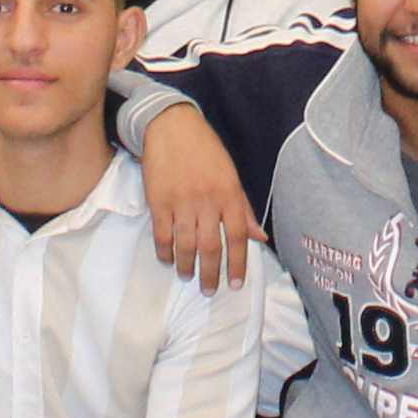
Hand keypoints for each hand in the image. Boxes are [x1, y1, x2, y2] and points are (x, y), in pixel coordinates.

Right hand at [137, 106, 256, 287]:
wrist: (172, 126)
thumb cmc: (206, 151)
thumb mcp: (231, 175)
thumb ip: (244, 209)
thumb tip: (259, 238)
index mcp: (229, 194)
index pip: (238, 237)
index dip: (238, 264)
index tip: (235, 284)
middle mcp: (207, 201)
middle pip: (210, 247)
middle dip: (210, 274)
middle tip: (209, 290)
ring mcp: (181, 202)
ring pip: (185, 245)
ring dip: (186, 266)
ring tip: (187, 276)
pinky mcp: (158, 201)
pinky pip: (162, 234)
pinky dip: (165, 251)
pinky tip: (168, 259)